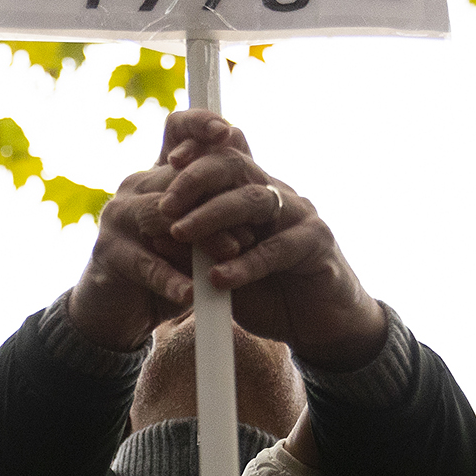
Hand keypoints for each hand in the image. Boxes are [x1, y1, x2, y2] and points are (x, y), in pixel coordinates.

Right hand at [65, 113, 255, 350]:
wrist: (118, 307)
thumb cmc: (166, 268)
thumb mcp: (194, 236)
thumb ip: (216, 211)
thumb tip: (260, 198)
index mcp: (158, 176)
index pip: (175, 133)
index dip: (198, 125)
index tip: (226, 132)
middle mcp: (134, 186)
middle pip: (177, 180)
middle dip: (217, 203)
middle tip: (250, 231)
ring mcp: (117, 217)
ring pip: (163, 217)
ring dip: (201, 238)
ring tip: (231, 254)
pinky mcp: (108, 251)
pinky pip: (146, 263)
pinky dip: (171, 279)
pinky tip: (191, 294)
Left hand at [157, 112, 386, 371]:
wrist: (321, 325)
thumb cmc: (268, 293)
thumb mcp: (222, 272)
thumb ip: (196, 254)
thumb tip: (155, 236)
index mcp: (253, 194)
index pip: (225, 156)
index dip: (200, 149)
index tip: (170, 158)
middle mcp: (277, 195)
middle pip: (236, 166)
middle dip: (197, 179)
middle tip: (166, 203)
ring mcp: (300, 215)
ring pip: (254, 199)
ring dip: (213, 215)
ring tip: (182, 233)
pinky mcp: (318, 244)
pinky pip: (278, 247)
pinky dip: (245, 263)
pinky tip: (219, 277)